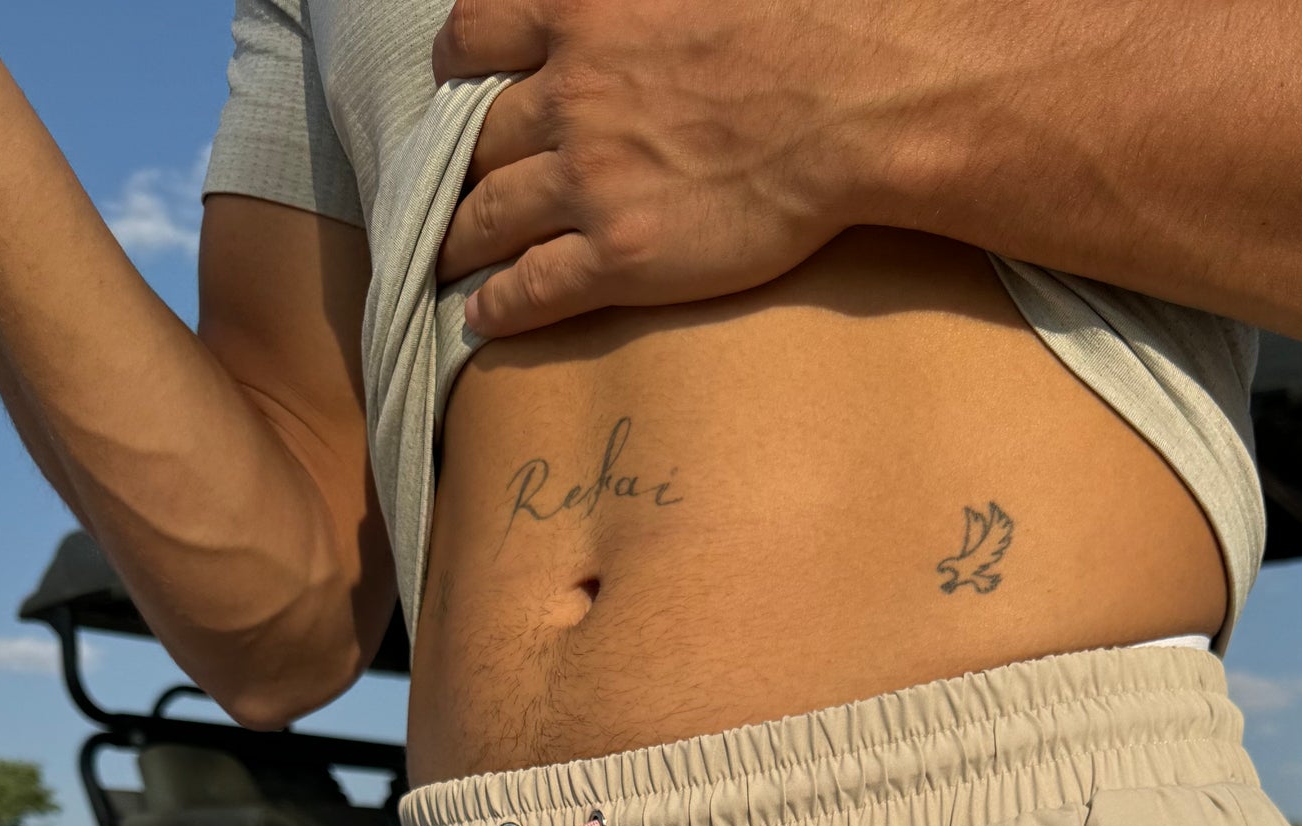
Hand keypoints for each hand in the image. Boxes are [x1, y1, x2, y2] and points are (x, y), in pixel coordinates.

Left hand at [433, 0, 931, 333]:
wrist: (852, 100)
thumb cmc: (797, 21)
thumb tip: (614, 12)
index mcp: (580, 11)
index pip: (472, 36)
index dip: (456, 70)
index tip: (456, 90)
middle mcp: (568, 96)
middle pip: (475, 140)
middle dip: (456, 169)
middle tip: (449, 193)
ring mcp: (588, 182)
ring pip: (486, 217)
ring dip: (459, 243)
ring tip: (448, 261)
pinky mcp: (620, 256)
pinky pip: (531, 289)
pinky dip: (497, 308)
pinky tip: (482, 319)